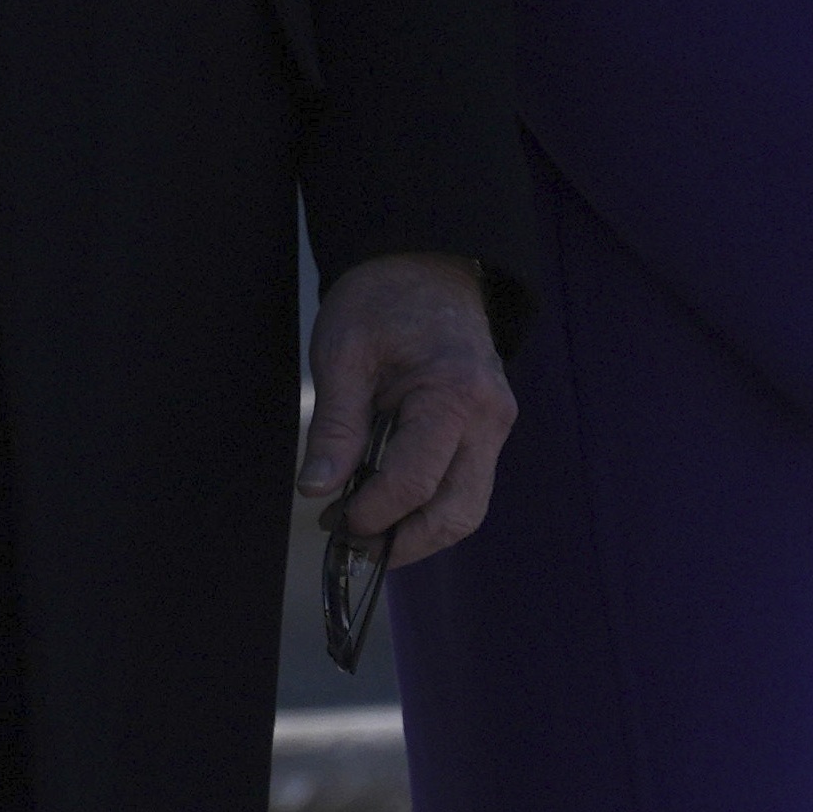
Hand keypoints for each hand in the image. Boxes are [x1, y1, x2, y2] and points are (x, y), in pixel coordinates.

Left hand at [300, 253, 514, 570]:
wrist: (425, 264)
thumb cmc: (380, 299)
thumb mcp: (342, 353)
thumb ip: (335, 426)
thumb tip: (316, 490)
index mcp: (454, 393)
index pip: (416, 480)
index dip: (374, 512)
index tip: (334, 520)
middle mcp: (489, 417)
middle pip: (458, 512)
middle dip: (405, 542)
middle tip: (352, 548)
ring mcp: (496, 425)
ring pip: (468, 508)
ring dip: (420, 533)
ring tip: (367, 534)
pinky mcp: (488, 430)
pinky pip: (466, 487)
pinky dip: (431, 509)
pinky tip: (389, 509)